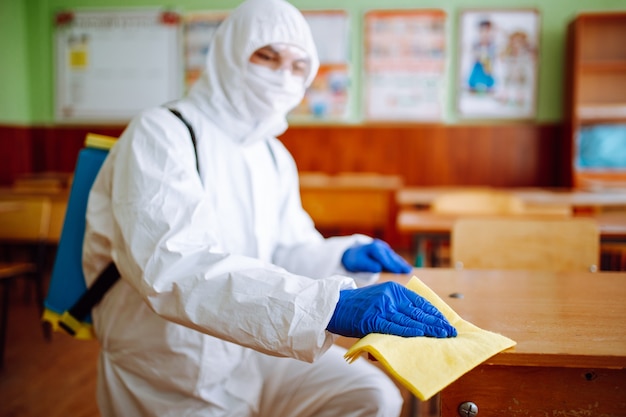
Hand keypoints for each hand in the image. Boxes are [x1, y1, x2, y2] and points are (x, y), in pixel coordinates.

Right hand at [327, 281, 456, 338]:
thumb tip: (419, 321)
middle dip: (436, 323)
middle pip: (418, 311)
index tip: (447, 322)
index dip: (435, 313)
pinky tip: (421, 334)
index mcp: (393, 289)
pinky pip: (394, 326)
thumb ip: (397, 306)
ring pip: (410, 319)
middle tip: (451, 332)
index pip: (420, 302)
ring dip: (428, 329)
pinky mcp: (372, 319)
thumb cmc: (358, 305)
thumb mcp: (380, 298)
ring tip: (442, 335)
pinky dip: (408, 331)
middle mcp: (389, 295)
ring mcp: (380, 307)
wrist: (334, 305)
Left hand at [342, 239, 411, 273]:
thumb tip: (378, 268)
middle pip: (391, 256)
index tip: (397, 271)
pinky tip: (406, 268)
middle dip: (399, 264)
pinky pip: (394, 258)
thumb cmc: (357, 259)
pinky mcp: (387, 252)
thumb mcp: (359, 262)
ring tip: (409, 270)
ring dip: (402, 263)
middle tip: (408, 271)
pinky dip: (400, 262)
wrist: (354, 253)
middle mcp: (381, 246)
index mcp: (374, 248)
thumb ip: (368, 265)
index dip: (391, 264)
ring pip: (394, 257)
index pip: (383, 257)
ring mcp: (385, 248)